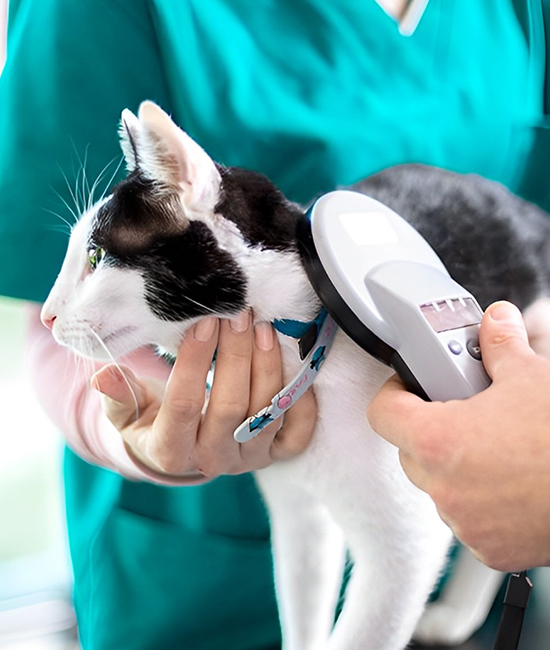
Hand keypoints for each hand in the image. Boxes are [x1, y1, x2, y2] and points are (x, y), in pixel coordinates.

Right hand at [91, 311, 316, 479]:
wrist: (185, 453)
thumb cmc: (154, 424)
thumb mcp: (127, 415)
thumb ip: (118, 397)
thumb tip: (105, 376)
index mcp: (170, 452)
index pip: (183, 405)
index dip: (194, 362)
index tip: (203, 322)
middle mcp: (213, 460)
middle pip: (230, 407)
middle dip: (236, 356)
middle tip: (238, 315)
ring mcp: (249, 459)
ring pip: (266, 415)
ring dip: (267, 367)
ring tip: (263, 327)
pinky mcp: (276, 455)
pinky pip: (298, 433)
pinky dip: (302, 400)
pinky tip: (294, 364)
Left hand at [368, 301, 549, 571]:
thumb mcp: (531, 377)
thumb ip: (501, 346)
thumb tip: (495, 322)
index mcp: (437, 441)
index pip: (381, 413)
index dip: (395, 392)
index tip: (413, 386)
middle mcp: (443, 488)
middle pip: (410, 451)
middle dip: (429, 428)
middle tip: (461, 412)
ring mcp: (465, 523)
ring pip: (439, 486)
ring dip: (455, 468)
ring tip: (495, 448)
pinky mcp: (490, 550)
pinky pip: (468, 518)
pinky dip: (480, 501)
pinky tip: (511, 481)